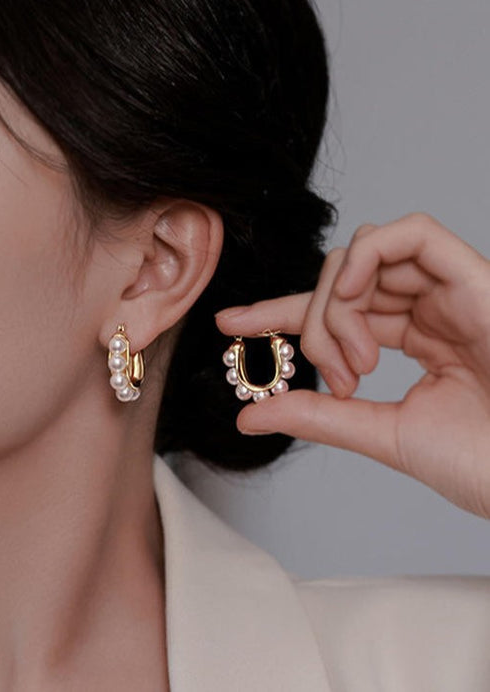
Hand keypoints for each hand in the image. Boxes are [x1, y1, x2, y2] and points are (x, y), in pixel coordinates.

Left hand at [215, 212, 489, 519]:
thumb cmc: (481, 461)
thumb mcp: (383, 433)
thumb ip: (320, 416)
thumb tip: (252, 413)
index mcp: (416, 340)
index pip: (336, 312)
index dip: (279, 312)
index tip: (232, 324)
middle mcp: (429, 309)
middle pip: (342, 282)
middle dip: (315, 322)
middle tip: (339, 375)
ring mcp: (451, 290)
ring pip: (365, 256)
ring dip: (339, 302)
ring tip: (356, 356)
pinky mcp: (473, 276)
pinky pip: (411, 234)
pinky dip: (368, 254)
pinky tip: (352, 293)